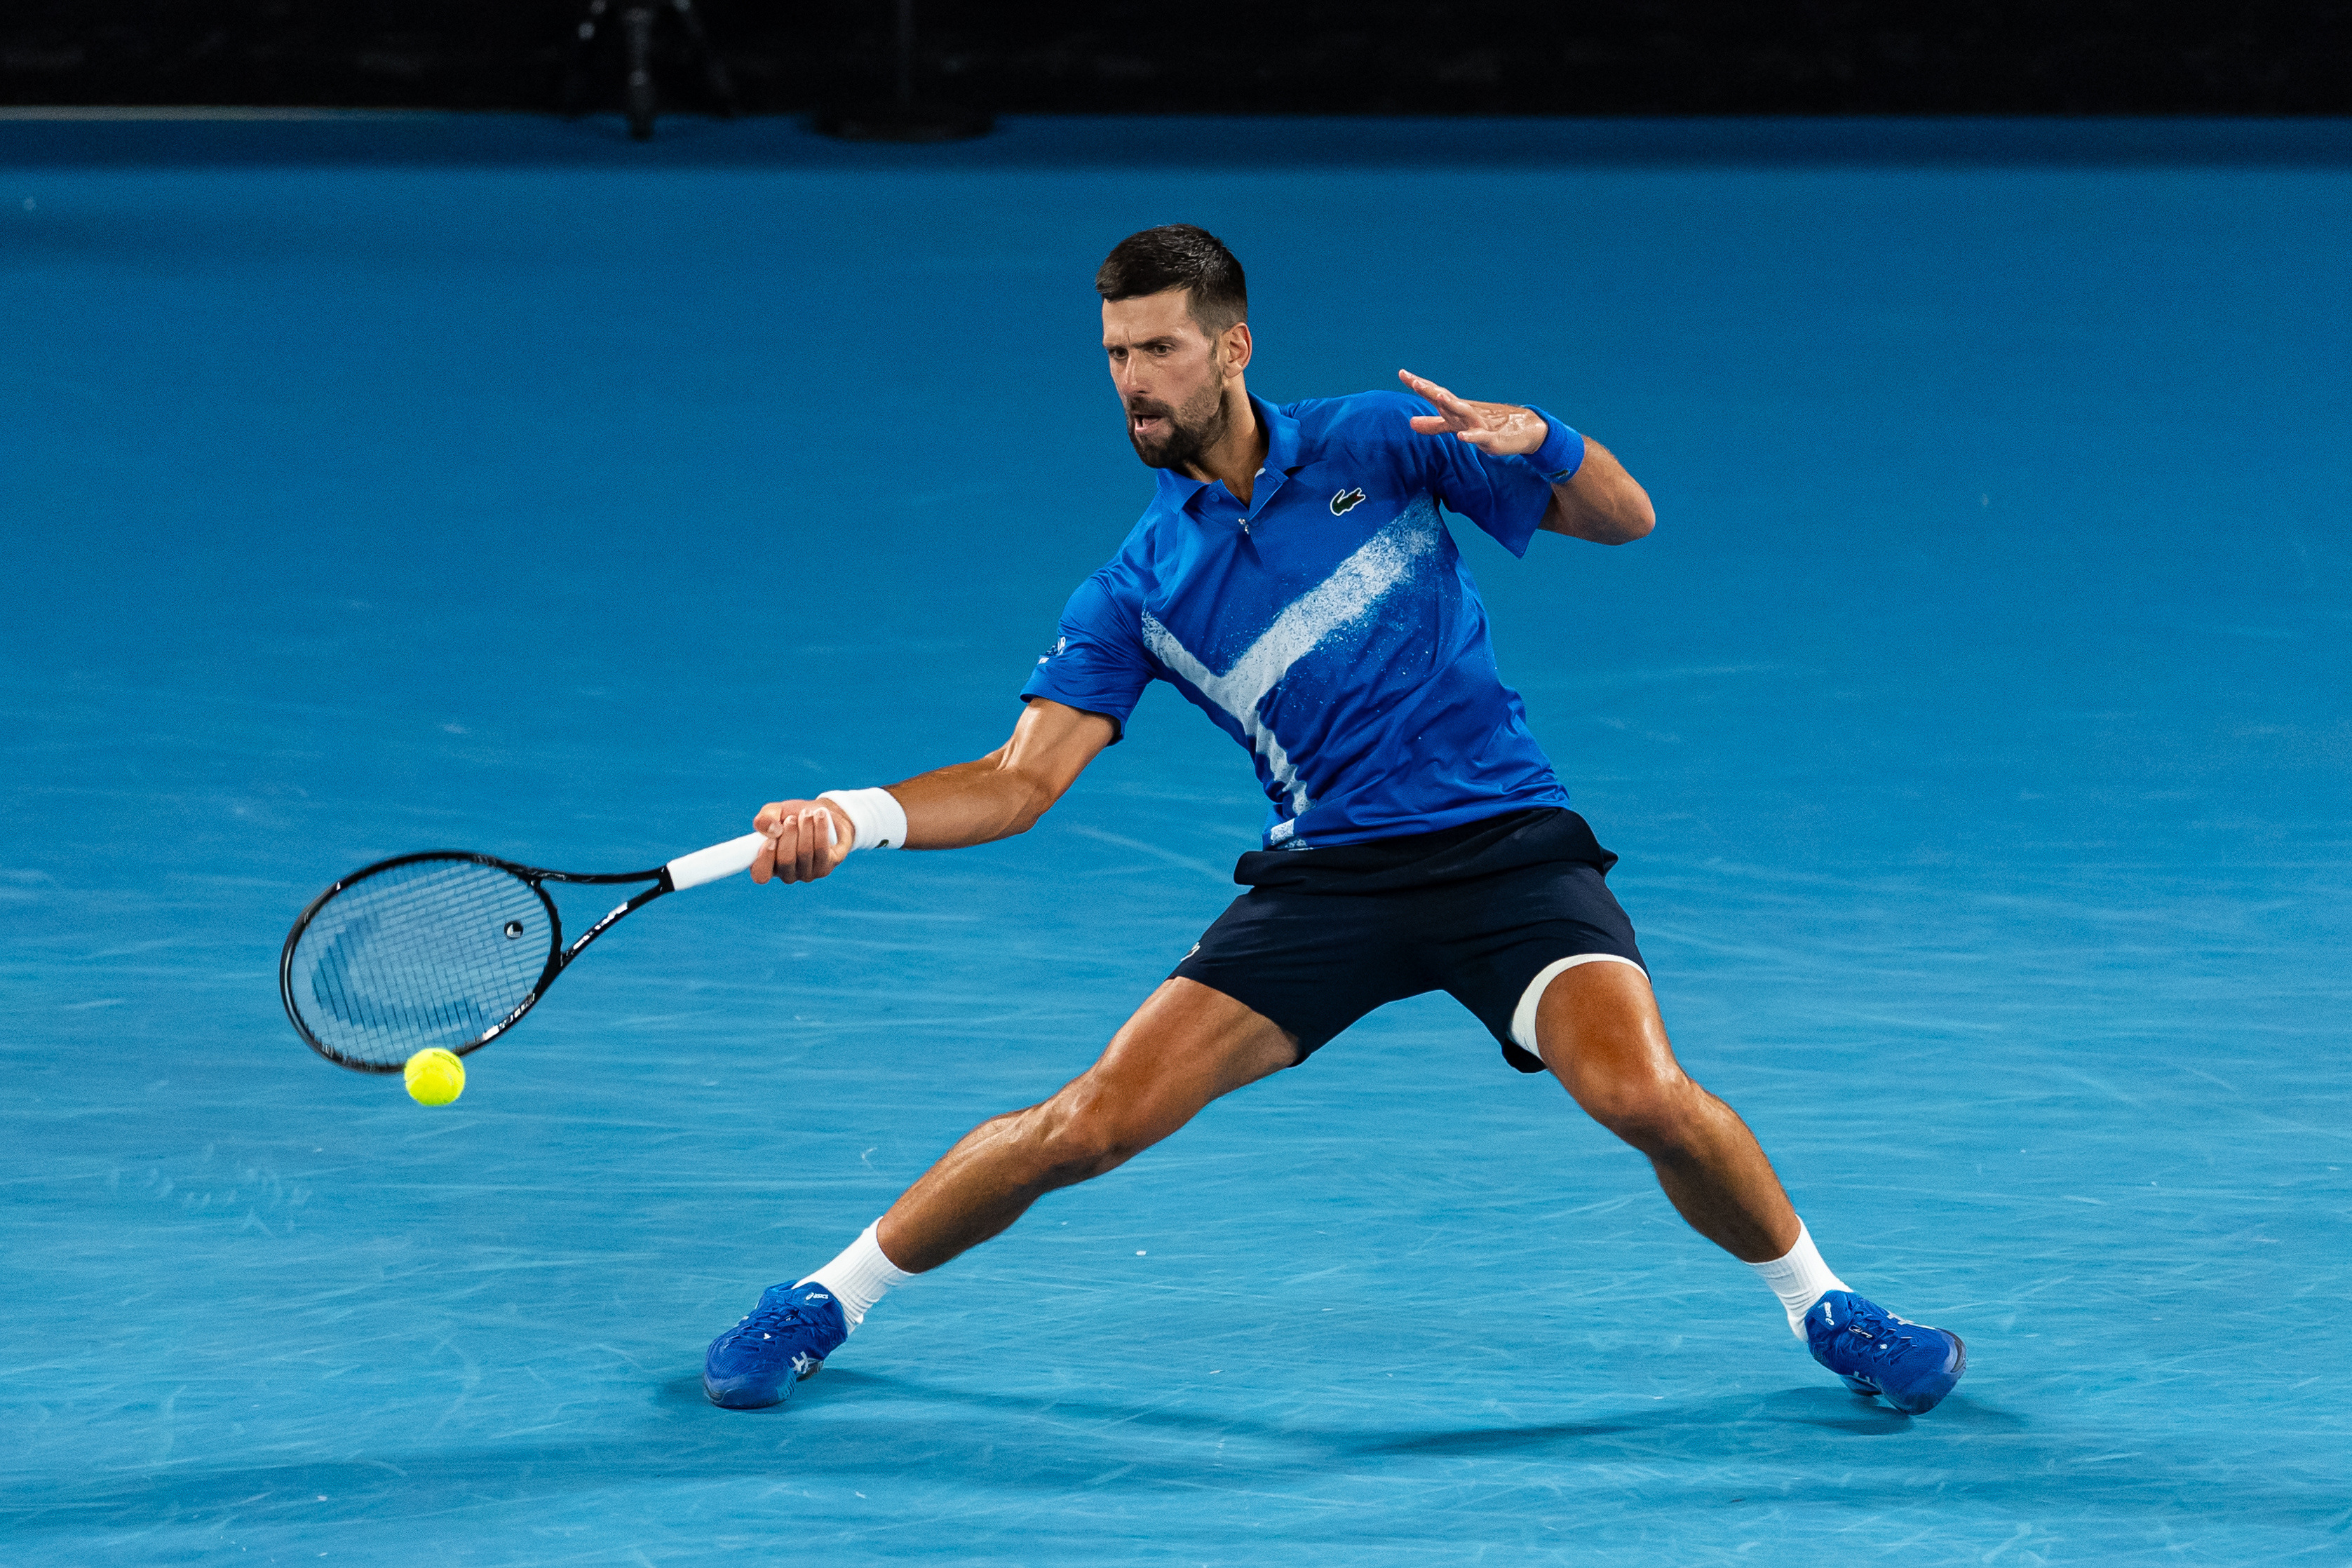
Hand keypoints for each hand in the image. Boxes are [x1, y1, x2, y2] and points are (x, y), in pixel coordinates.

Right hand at [749, 798, 849, 884]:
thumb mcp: (775, 812)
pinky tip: (820, 816)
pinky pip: (821, 850)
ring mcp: (807, 874)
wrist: (822, 814)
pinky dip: (820, 829)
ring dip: (805, 828)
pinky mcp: (824, 868)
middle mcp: (787, 874)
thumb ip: (764, 819)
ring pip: (804, 853)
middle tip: (792, 818)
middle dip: (789, 835)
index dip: (764, 859)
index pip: (761, 875)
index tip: (770, 840)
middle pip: (786, 860)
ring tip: (807, 813)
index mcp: (768, 865)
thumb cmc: (793, 816)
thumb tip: (772, 831)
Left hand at [1398, 368, 1547, 456]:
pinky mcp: (1491, 438)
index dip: (1420, 385)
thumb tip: (1410, 423)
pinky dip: (1471, 436)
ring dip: (1451, 404)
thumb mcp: (1456, 425)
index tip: (1402, 373)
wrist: (1523, 430)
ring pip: (1463, 413)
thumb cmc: (1486, 425)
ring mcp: (1479, 423)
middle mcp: (1466, 412)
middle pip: (1446, 399)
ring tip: (1439, 396)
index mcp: (1456, 409)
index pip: (1435, 394)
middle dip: (1431, 391)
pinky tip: (1461, 436)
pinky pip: (1480, 437)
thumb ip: (1434, 425)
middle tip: (1415, 382)